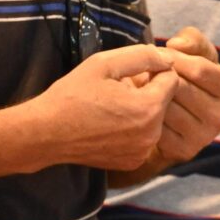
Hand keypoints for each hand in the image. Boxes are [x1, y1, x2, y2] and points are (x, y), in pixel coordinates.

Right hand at [31, 46, 174, 170]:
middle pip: (165, 100)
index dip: (153, 70)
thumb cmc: (72, 95)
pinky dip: (134, 129)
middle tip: (117, 89)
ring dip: (141, 109)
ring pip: (156, 119)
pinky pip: (145, 137)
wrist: (46, 133)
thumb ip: (143, 56)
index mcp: (149, 108)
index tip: (130, 73)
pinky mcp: (134, 163)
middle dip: (148, 90)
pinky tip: (110, 125)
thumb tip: (168, 57)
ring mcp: (143, 152)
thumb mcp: (105, 63)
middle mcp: (152, 134)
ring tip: (112, 106)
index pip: (172, 78)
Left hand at [153, 28, 219, 166]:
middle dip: (159, 76)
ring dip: (149, 95)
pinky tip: (146, 112)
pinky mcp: (183, 151)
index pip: (198, 68)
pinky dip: (145, 117)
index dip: (173, 59)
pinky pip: (156, 126)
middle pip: (179, 88)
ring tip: (148, 91)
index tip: (161, 57)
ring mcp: (203, 137)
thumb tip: (175, 45)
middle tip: (151, 74)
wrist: (176, 116)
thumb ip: (191, 40)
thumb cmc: (187, 77)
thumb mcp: (196, 54)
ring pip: (165, 107)